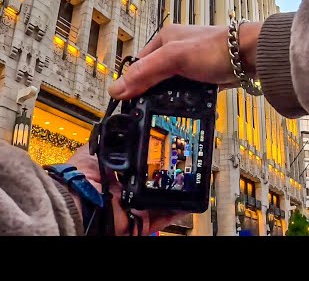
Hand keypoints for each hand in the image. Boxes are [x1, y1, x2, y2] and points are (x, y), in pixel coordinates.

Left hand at [68, 145, 185, 235]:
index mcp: (114, 179)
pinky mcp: (140, 223)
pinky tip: (188, 199)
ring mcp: (134, 210)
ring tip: (188, 180)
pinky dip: (178, 210)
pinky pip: (163, 218)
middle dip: (166, 177)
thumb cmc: (79, 179)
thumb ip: (109, 142)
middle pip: (152, 186)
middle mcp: (125, 195)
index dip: (151, 163)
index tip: (163, 153)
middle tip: (180, 166)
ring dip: (175, 192)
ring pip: (161, 201)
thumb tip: (118, 127)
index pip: (138, 170)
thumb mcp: (94, 152)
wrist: (77, 203)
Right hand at [108, 22, 262, 99]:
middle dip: (151, 93)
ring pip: (170, 86)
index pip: (139, 64)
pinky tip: (182, 110)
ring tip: (163, 113)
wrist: (249, 56)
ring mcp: (190, 65)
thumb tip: (116, 88)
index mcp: (164, 40)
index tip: (128, 102)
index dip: (133, 83)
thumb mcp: (173, 58)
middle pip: (154, 76)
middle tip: (146, 111)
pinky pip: (187, 92)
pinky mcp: (203, 77)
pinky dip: (184, 100)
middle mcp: (175, 50)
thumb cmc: (215, 50)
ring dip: (168, 98)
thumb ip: (145, 73)